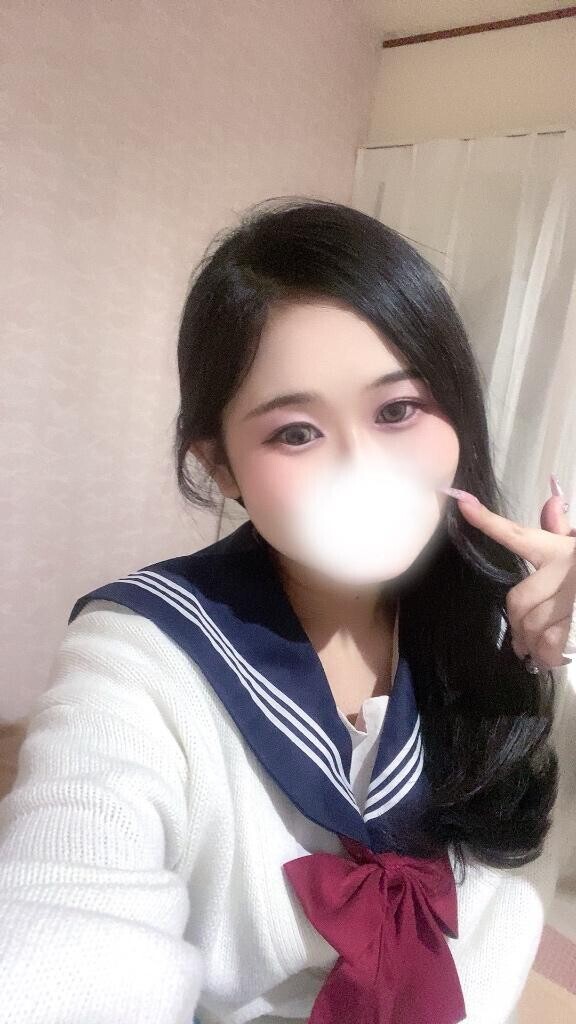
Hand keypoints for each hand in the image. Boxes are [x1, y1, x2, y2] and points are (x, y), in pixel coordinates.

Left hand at [449, 479, 575, 671]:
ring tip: (537, 649)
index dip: (487, 521)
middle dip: (518, 624)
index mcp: (558, 550)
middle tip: (522, 638)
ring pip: (532, 626)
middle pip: (518, 601)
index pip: (517, 535)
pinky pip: (549, 646)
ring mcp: (572, 599)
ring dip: (530, 643)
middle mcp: (564, 570)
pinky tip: (549, 656)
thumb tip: (552, 502)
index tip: (461, 501)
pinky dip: (546, 656)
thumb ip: (562, 531)